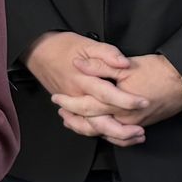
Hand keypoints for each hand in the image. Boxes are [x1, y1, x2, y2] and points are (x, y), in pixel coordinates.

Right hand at [23, 33, 149, 146]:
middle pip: (99, 121)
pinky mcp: (69, 108)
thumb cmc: (63, 46)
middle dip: (121, 130)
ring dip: (112, 136)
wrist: (37, 52)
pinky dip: (97, 134)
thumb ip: (107, 53)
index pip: (107, 94)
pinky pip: (82, 127)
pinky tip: (112, 135)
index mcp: (83, 80)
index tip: (144, 103)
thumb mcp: (87, 44)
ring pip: (91, 128)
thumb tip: (124, 63)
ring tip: (133, 137)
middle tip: (141, 131)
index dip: (127, 100)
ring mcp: (72, 105)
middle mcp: (77, 97)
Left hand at [65, 54, 181, 138]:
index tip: (56, 98)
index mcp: (117, 103)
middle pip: (93, 125)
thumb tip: (78, 64)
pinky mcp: (142, 125)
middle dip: (74, 120)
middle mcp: (124, 119)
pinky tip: (99, 128)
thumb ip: (100, 66)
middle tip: (61, 113)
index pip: (86, 107)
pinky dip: (106, 134)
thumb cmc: (156, 71)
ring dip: (87, 128)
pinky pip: (119, 136)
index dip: (69, 103)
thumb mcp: (126, 65)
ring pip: (105, 133)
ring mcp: (134, 125)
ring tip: (73, 122)